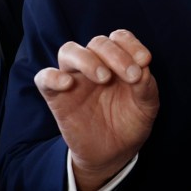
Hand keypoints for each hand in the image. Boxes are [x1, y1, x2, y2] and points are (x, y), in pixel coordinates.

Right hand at [34, 29, 158, 190]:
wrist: (114, 153)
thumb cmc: (130, 122)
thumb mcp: (146, 106)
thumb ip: (146, 86)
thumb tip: (143, 68)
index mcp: (117, 61)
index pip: (118, 38)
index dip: (131, 44)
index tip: (145, 60)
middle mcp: (94, 64)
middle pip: (97, 43)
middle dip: (115, 54)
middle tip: (131, 75)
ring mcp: (74, 79)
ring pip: (69, 51)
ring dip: (87, 59)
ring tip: (104, 78)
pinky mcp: (57, 97)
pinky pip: (44, 78)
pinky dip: (52, 76)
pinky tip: (68, 84)